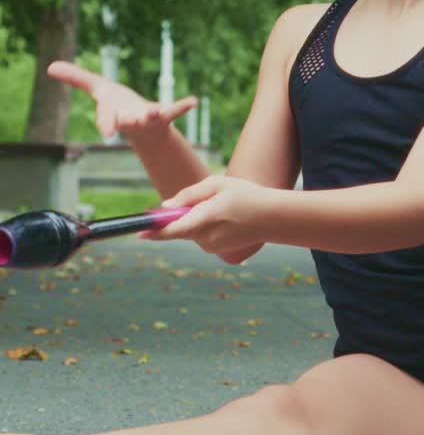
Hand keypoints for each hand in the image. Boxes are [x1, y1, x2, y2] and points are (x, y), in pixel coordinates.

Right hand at [47, 61, 197, 141]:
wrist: (144, 128)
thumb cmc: (118, 106)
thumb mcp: (97, 89)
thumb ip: (76, 78)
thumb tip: (49, 66)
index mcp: (114, 114)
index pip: (107, 118)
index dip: (106, 123)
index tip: (107, 132)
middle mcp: (131, 119)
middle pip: (128, 121)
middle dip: (128, 120)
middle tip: (129, 121)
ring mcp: (149, 118)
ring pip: (150, 117)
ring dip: (153, 114)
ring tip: (157, 110)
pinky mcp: (165, 116)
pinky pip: (175, 111)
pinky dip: (183, 106)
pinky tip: (194, 102)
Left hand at [140, 175, 270, 257]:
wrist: (273, 218)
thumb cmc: (246, 195)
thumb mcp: (217, 184)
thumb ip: (189, 195)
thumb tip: (165, 206)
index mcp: (206, 219)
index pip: (173, 229)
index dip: (154, 230)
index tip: (138, 231)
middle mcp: (206, 238)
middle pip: (178, 227)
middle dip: (179, 214)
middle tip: (204, 199)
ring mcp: (211, 246)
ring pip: (189, 230)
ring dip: (194, 218)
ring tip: (220, 206)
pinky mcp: (216, 249)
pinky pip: (199, 234)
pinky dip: (203, 224)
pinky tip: (224, 216)